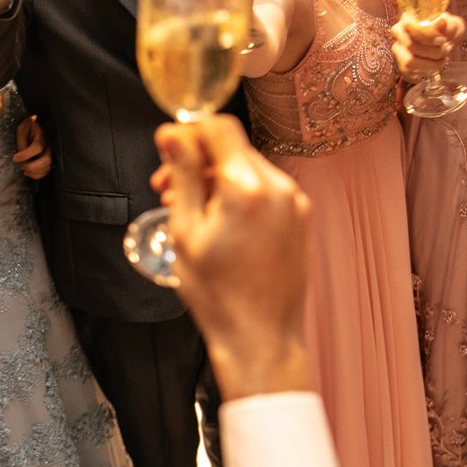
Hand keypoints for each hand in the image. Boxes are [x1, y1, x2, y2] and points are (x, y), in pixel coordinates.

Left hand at [12, 114, 50, 178]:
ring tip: (24, 170)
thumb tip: (21, 151)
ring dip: (35, 172)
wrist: (36, 127)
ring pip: (48, 167)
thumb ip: (22, 138)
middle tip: (21, 165)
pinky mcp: (49, 159)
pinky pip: (47, 170)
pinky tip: (29, 172)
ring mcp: (51, 152)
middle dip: (32, 166)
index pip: (37, 146)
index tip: (15, 158)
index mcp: (42, 135)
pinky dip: (38, 175)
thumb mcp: (22, 129)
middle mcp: (49, 145)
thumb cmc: (28, 127)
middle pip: (46, 160)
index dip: (26, 155)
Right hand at [157, 115, 311, 398]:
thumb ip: (181, 175)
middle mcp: (280, 188)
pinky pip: (266, 191)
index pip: (219, 127)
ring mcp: (295, 204)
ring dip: (216, 179)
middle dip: (197, 160)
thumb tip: (172, 134)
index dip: (188, 131)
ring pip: (248, 170)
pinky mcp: (301, 219)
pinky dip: (240, 196)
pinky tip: (219, 223)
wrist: (260, 338)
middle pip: (232, 148)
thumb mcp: (185, 231)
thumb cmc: (219, 295)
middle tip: (165, 189)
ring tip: (190, 211)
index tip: (167, 149)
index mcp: (248, 187)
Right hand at [390, 12, 461, 83]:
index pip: (409, 26)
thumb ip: (447, 24)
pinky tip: (435, 64)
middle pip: (410, 45)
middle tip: (446, 49)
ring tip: (442, 59)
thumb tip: (440, 23)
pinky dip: (427, 71)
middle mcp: (398, 33)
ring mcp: (398, 50)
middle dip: (433, 51)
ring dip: (431, 63)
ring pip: (409, 61)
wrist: (446, 44)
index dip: (427, 35)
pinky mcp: (401, 65)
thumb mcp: (452, 25)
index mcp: (408, 17)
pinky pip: (411, 73)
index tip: (443, 39)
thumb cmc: (447, 32)